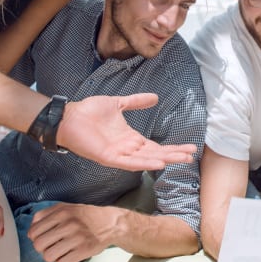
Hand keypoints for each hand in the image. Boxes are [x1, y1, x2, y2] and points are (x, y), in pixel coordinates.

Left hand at [28, 203, 114, 261]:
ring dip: (52, 257)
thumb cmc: (85, 216)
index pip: (34, 230)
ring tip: (59, 253)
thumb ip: (46, 214)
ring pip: (48, 256)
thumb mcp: (65, 207)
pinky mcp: (84, 250)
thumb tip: (31, 232)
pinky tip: (68, 258)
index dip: (34, 238)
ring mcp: (76, 237)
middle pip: (38, 245)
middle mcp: (67, 223)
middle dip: (42, 249)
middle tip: (50, 247)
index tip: (43, 239)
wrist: (110, 223)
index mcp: (61, 212)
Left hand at [58, 93, 196, 169]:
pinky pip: (129, 163)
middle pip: (155, 154)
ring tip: (181, 159)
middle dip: (174, 154)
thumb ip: (136, 102)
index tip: (190, 147)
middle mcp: (127, 148)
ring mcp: (118, 154)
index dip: (172, 147)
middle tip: (191, 155)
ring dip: (164, 159)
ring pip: (146, 160)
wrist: (69, 116)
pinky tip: (158, 163)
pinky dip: (144, 163)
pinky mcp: (108, 157)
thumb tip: (155, 98)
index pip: (156, 146)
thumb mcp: (118, 103)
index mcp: (130, 138)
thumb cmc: (89, 111)